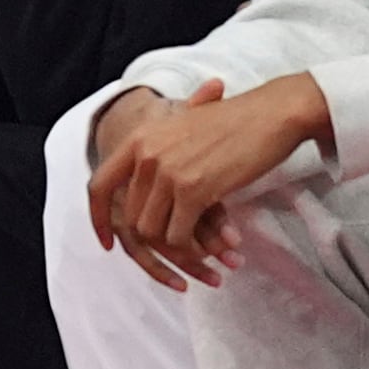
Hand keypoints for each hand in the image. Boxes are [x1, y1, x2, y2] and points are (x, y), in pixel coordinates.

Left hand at [90, 73, 331, 277]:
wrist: (271, 115)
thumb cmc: (236, 122)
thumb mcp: (185, 128)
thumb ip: (161, 152)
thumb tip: (149, 194)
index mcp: (140, 138)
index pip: (98, 185)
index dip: (99, 218)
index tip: (108, 241)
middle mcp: (146, 155)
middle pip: (131, 217)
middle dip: (155, 241)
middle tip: (183, 251)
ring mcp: (167, 173)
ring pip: (153, 232)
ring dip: (176, 248)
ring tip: (201, 253)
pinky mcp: (192, 190)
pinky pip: (178, 236)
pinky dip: (193, 249)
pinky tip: (212, 249)